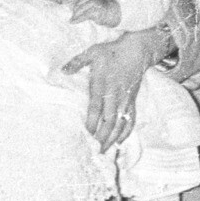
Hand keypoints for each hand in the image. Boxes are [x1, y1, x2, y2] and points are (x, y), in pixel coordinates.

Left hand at [61, 29, 160, 149]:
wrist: (136, 50)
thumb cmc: (111, 52)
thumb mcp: (92, 53)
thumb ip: (77, 62)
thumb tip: (63, 70)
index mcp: (102, 85)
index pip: (96, 109)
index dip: (92, 123)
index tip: (86, 134)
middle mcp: (114, 95)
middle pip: (109, 121)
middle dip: (103, 137)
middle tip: (95, 150)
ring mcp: (125, 99)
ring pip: (120, 123)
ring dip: (113, 138)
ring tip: (105, 150)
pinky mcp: (132, 100)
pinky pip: (131, 119)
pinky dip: (126, 131)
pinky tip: (120, 141)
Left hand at [68, 0, 121, 26]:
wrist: (112, 12)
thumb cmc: (99, 9)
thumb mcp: (90, 4)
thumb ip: (81, 4)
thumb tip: (69, 7)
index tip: (62, 2)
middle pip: (77, 4)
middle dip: (73, 11)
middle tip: (70, 16)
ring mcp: (95, 3)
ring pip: (80, 10)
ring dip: (75, 16)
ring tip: (71, 20)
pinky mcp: (97, 11)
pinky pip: (85, 15)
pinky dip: (78, 19)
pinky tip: (73, 22)